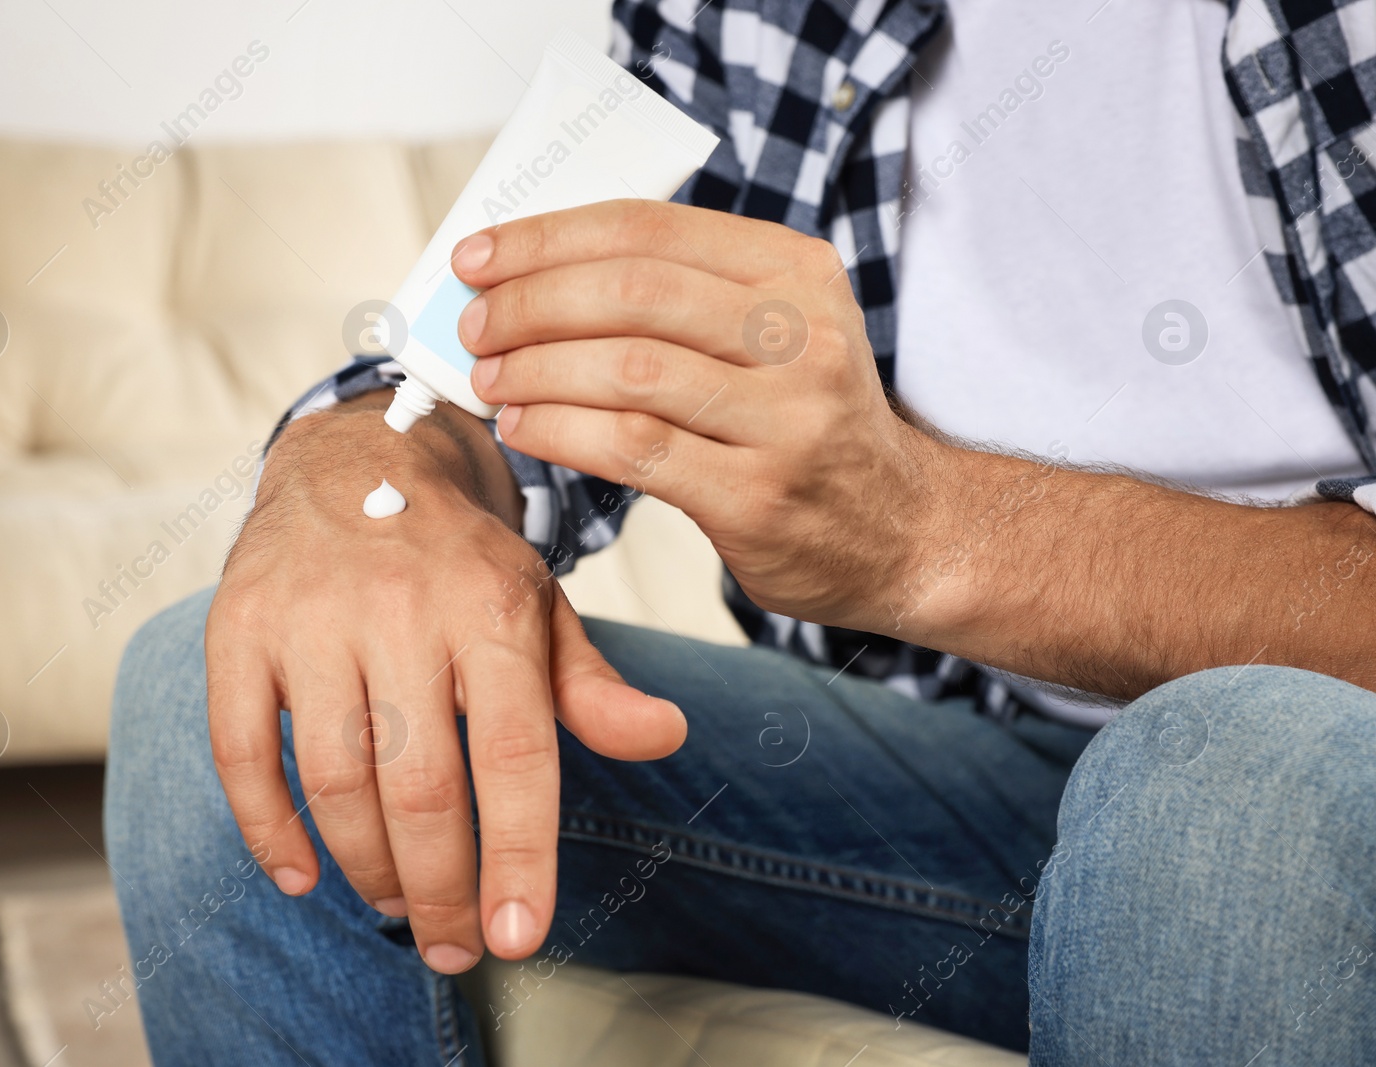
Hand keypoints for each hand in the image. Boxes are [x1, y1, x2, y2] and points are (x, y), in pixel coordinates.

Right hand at [205, 397, 685, 971]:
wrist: (356, 458)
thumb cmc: (459, 559)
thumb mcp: (539, 606)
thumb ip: (591, 684)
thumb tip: (666, 736)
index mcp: (491, 607)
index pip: (513, 752)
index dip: (519, 855)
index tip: (518, 936)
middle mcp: (401, 610)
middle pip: (422, 787)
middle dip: (440, 892)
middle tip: (453, 946)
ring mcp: (312, 618)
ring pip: (337, 781)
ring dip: (368, 867)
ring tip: (395, 903)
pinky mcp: (239, 628)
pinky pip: (242, 751)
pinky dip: (268, 829)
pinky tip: (301, 875)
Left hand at [454, 200, 945, 631]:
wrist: (903, 530)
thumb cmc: (807, 423)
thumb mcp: (778, 330)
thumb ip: (682, 296)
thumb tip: (535, 277)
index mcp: (796, 271)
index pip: (649, 229)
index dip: (548, 237)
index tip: (479, 255)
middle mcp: (802, 335)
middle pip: (632, 292)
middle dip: (529, 303)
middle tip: (475, 325)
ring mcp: (786, 419)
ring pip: (627, 370)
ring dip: (535, 370)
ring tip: (489, 379)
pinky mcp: (757, 496)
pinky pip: (633, 449)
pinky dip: (559, 432)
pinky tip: (523, 428)